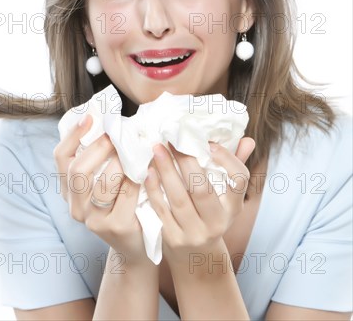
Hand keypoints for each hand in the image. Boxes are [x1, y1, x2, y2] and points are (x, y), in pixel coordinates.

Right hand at [53, 115, 148, 264]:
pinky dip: (138, 178)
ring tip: (134, 153)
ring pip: (103, 183)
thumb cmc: (124, 202)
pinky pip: (127, 194)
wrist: (138, 245)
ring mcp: (94, 220)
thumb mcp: (107, 181)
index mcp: (70, 191)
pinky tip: (147, 170)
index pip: (61, 158)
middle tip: (117, 136)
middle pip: (78, 170)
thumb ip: (103, 159)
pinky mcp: (116, 226)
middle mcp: (76, 206)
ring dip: (120, 163)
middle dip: (100, 148)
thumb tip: (113, 123)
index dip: (73, 136)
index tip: (89, 118)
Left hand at [144, 138, 254, 265]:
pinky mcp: (173, 238)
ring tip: (157, 149)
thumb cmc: (211, 215)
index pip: (239, 181)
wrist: (196, 256)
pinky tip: (149, 172)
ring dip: (166, 171)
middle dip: (186, 161)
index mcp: (233, 208)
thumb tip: (248, 140)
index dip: (227, 160)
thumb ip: (235, 167)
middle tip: (172, 139)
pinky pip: (161, 210)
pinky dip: (154, 189)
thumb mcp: (227, 197)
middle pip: (202, 189)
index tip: (209, 144)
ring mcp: (194, 233)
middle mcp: (217, 223)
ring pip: (179, 199)